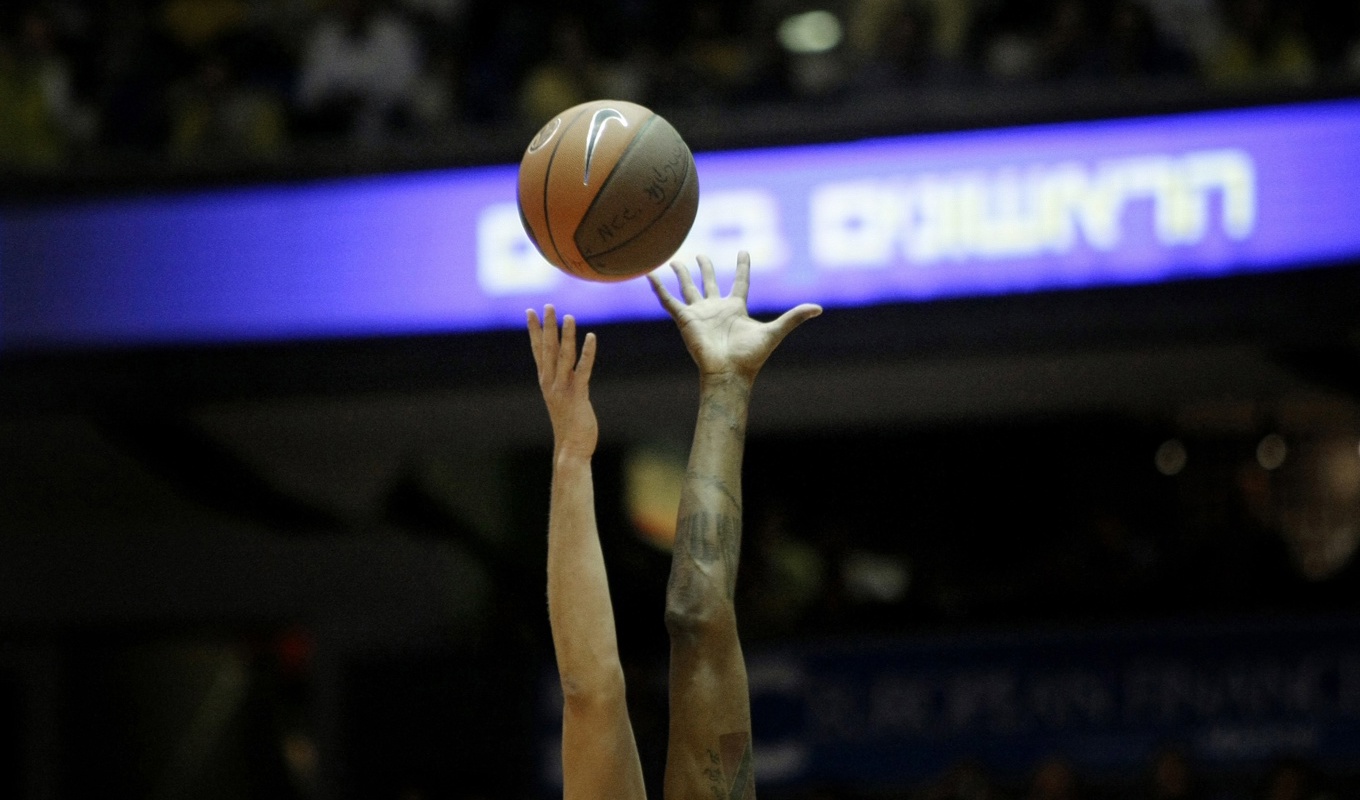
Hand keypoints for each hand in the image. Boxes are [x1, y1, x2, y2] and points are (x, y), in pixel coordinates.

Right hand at [527, 305, 597, 456]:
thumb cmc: (569, 426)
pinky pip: (583, 369)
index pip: (538, 350)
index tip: (530, 312)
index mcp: (546, 381)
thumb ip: (561, 383)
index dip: (534, 330)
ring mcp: (563, 388)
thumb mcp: (562, 400)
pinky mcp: (577, 395)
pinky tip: (591, 337)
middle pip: (548, 349)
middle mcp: (551, 382)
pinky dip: (587, 352)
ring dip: (566, 335)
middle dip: (547, 326)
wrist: (571, 448)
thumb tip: (564, 370)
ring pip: (563, 356)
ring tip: (569, 316)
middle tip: (547, 305)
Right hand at [648, 251, 821, 382]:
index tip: (743, 251)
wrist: (728, 372)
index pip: (740, 282)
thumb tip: (818, 308)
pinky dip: (659, 289)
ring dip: (682, 275)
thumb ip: (793, 317)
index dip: (742, 266)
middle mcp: (716, 309)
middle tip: (700, 255)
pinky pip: (669, 301)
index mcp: (736, 309)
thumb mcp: (774, 332)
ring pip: (688, 288)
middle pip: (710, 282)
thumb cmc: (750, 357)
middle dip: (705, 268)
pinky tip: (650, 275)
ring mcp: (700, 313)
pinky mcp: (685, 320)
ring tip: (675, 260)